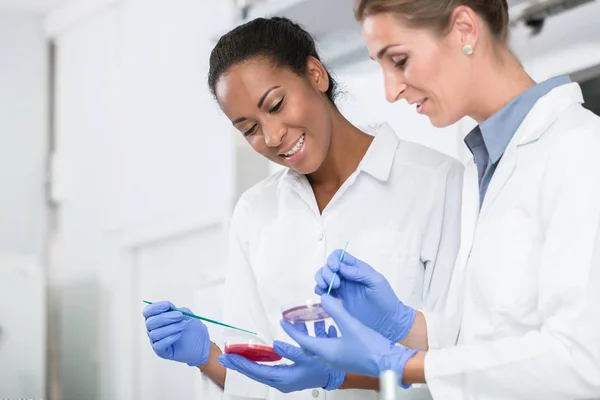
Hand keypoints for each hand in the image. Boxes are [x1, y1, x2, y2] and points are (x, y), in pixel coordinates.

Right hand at [143, 301, 210, 366]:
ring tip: (184, 325)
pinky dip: (169, 339)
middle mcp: (153, 329)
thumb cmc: (191, 326)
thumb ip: (174, 309)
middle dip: (165, 318)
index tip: (167, 306)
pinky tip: (179, 334)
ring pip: (155, 334)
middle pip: (150, 323)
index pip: (147, 312)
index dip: (155, 308)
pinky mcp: (161, 352)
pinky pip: (158, 345)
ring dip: (171, 328)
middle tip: (180, 316)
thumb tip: (167, 307)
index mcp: (156, 317)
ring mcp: (156, 341)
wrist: (201, 342)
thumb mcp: (184, 313)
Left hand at [217, 321, 345, 392]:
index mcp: (283, 379)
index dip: (241, 363)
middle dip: (238, 365)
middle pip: (254, 373)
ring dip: (245, 365)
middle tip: (223, 357)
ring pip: (257, 373)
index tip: (228, 356)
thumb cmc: (320, 366)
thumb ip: (290, 351)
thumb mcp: (307, 357)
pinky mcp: (284, 378)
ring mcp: (281, 381)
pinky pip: (264, 371)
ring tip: (232, 357)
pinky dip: (255, 365)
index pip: (256, 371)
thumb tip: (274, 344)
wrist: (331, 375)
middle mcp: (279, 382)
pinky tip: (249, 359)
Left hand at [282, 295, 417, 388]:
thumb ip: (335, 309)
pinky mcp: (346, 360)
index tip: (283, 322)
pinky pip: (328, 350)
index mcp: (327, 351)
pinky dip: (324, 340)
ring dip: (311, 337)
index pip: (303, 340)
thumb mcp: (350, 323)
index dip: (291, 330)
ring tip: (309, 325)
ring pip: (318, 348)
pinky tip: (331, 331)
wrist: (388, 361)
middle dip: (299, 334)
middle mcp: (330, 359)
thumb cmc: (370, 346)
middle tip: (293, 323)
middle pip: (308, 346)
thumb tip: (323, 297)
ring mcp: (338, 361)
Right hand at [315, 250, 415, 341]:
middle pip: (328, 266)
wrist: (387, 322)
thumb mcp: (376, 282)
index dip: (333, 259)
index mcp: (357, 268)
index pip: (339, 256)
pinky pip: (323, 291)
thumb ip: (359, 273)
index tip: (334, 269)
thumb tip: (340, 267)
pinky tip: (324, 295)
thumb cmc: (385, 299)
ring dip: (320, 279)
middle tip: (336, 285)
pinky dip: (319, 290)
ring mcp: (341, 288)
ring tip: (326, 288)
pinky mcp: (337, 300)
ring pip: (323, 277)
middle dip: (326, 272)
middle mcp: (347, 276)